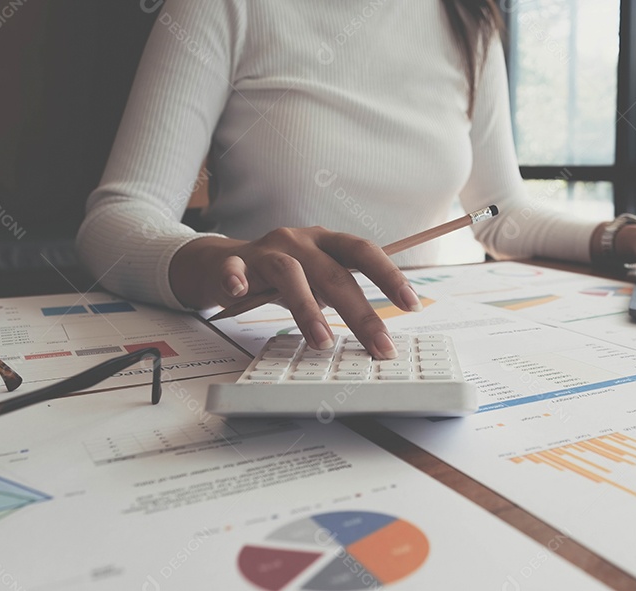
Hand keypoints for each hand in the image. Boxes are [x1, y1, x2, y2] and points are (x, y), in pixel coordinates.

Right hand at [170, 228, 422, 358]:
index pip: (364, 252)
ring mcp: (265, 250)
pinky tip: (239, 292)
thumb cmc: (281, 276)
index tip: (412, 304)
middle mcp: (299, 241)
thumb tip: (378, 332)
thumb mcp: (316, 277)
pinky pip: (233, 268)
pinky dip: (235, 278)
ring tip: (322, 342)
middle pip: (333, 273)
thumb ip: (342, 292)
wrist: (222, 264)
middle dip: (360, 313)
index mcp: (326, 241)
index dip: (389, 276)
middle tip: (379, 346)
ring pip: (289, 274)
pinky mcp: (233, 263)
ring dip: (307, 309)